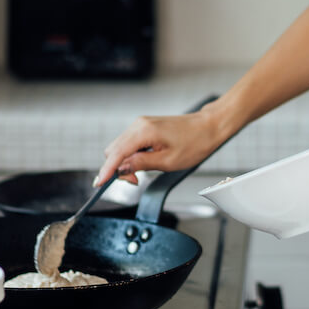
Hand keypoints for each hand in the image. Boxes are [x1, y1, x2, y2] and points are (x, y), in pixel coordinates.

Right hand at [95, 108, 226, 185]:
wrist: (209, 127)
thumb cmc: (195, 143)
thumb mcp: (168, 162)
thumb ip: (141, 165)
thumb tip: (121, 170)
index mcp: (143, 132)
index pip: (116, 154)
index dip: (106, 171)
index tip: (99, 184)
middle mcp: (139, 125)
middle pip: (114, 150)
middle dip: (117, 168)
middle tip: (134, 181)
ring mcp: (141, 124)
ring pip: (120, 147)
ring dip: (125, 162)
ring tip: (141, 173)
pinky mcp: (146, 127)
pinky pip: (130, 143)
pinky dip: (131, 155)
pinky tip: (144, 162)